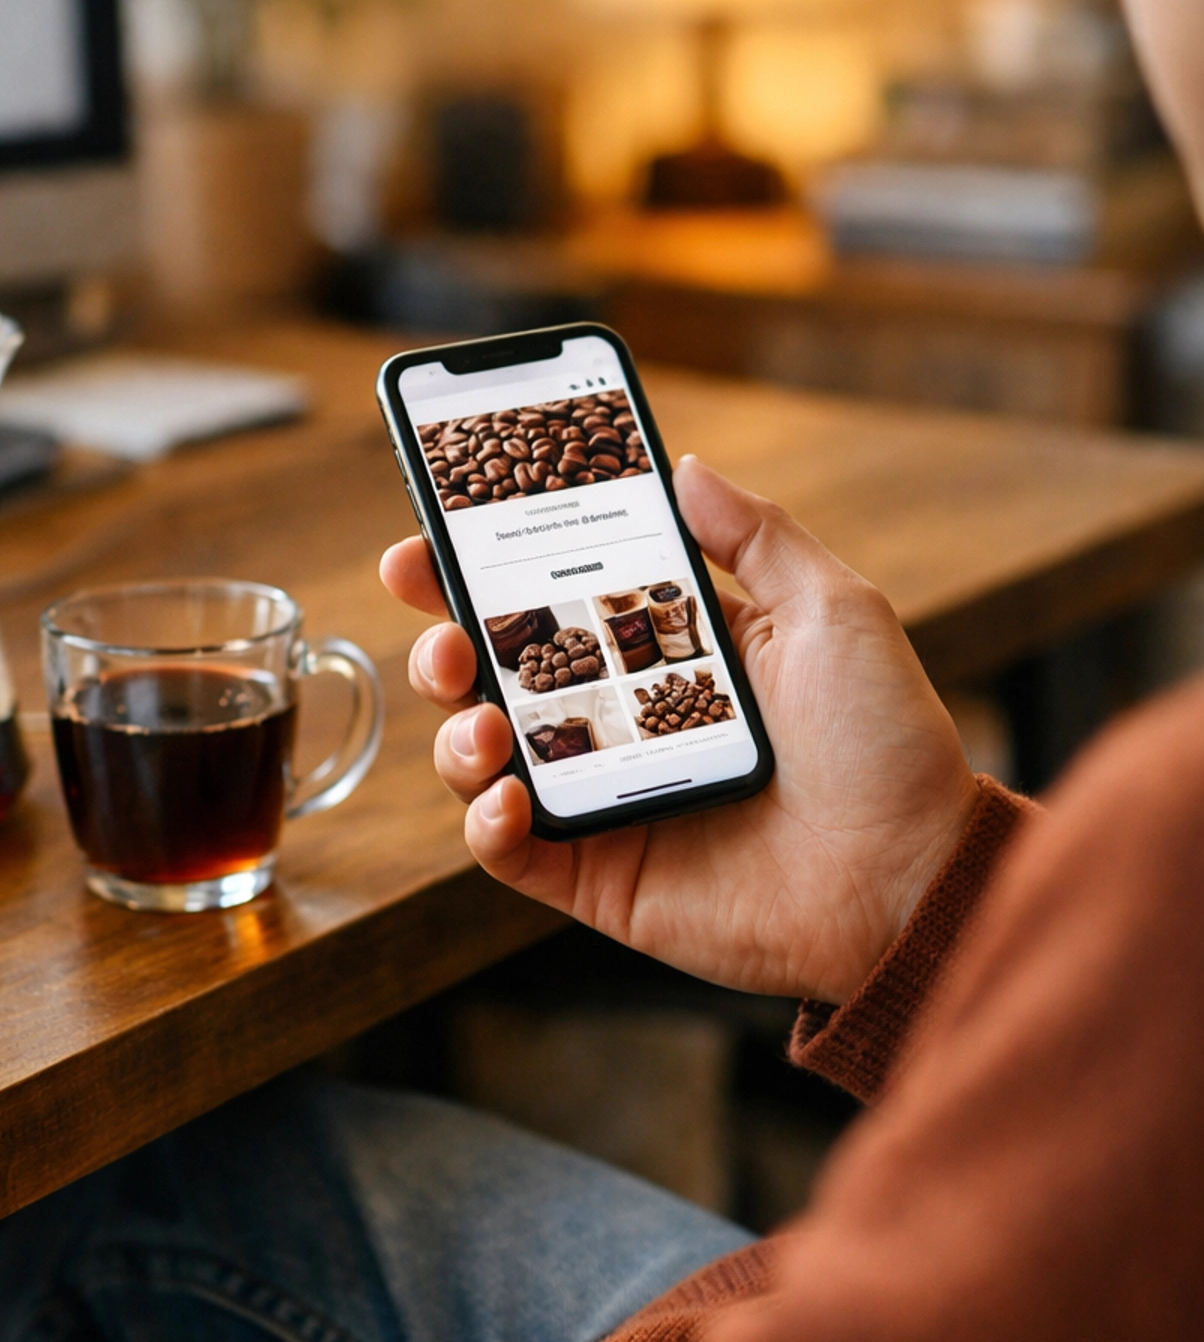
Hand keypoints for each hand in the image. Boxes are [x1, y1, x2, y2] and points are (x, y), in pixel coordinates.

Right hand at [380, 458, 978, 1006]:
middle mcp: (621, 721)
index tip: (428, 536)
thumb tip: (684, 464)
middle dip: (444, 644)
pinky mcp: (599, 875)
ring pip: (482, 757)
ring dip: (456, 733)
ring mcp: (602, 800)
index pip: (551, 597)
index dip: (479, 566)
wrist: (913, 877)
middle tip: (445, 634)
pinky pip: (509, 851)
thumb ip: (757, 535)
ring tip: (486, 725)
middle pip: (495, 673)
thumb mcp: (834, 610)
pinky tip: (508, 796)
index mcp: (666, 651)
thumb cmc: (888, 743)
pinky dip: (486, 822)